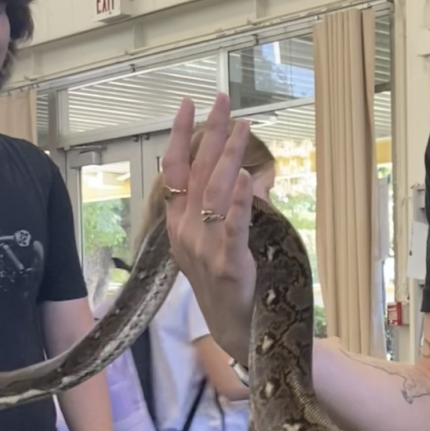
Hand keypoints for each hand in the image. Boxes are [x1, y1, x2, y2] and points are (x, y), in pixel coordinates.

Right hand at [161, 95, 255, 364]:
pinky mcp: (228, 263)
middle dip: (210, 134)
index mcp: (180, 224)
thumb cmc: (227, 285)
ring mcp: (204, 247)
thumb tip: (254, 177)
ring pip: (215, 192)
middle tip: (222, 101)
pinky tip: (249, 178)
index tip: (189, 105)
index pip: (175, 170)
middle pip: (197, 172)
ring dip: (229, 157)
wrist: (232, 330)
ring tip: (242, 128)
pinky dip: (241, 202)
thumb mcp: (222, 240)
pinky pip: (233, 226)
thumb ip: (234, 208)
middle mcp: (186, 231)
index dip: (181, 136)